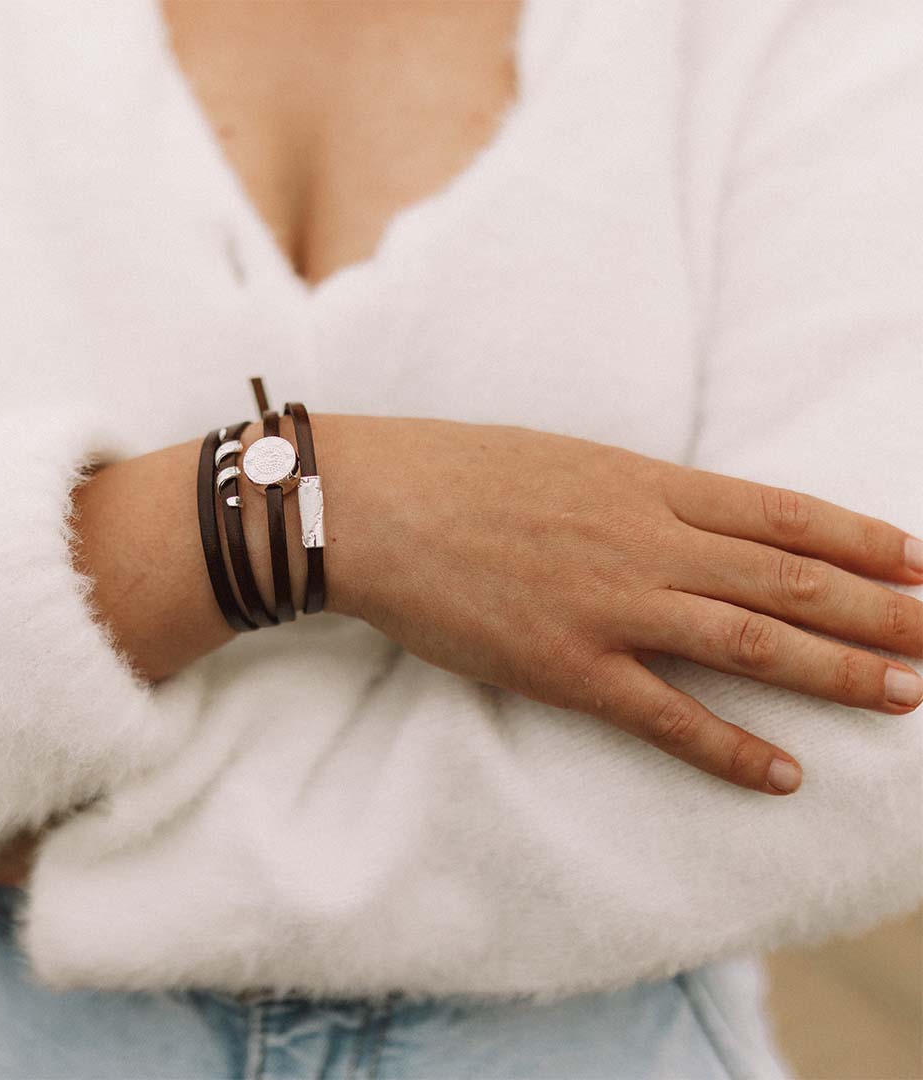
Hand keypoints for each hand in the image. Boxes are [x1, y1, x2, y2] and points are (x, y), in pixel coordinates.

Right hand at [321, 415, 922, 794]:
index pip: (781, 513)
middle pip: (788, 581)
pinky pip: (665, 715)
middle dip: (881, 610)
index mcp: (644, 483)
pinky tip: (782, 774)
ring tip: (905, 696)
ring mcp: (609, 606)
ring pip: (750, 643)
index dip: (859, 539)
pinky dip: (730, 748)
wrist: (374, 504)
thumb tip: (690, 518)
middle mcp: (645, 542)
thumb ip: (636, 491)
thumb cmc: (460, 470)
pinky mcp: (565, 666)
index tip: (921, 560)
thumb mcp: (565, 460)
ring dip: (837, 672)